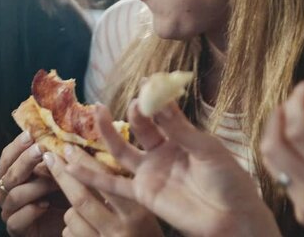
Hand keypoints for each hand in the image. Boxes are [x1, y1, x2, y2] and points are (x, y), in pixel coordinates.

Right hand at [0, 131, 66, 235]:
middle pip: (8, 174)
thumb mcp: (62, 174)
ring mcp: (9, 211)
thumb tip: (59, 137)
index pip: (7, 157)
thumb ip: (56, 158)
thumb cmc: (66, 196)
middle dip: (25, 161)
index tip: (31, 135)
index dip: (16, 146)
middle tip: (41, 151)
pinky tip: (46, 205)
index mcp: (12, 174)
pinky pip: (15, 220)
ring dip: (35, 186)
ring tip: (55, 182)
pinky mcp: (15, 230)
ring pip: (13, 195)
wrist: (74, 226)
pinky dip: (30, 211)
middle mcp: (6, 191)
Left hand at [44, 144, 161, 236]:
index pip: (105, 182)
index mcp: (136, 211)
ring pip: (71, 217)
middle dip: (62, 176)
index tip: (68, 148)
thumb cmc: (145, 232)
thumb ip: (120, 190)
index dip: (83, 164)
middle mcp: (120, 229)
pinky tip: (85, 229)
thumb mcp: (142, 210)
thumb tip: (88, 160)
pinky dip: (71, 228)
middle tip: (50, 157)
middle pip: (81, 198)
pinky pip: (69, 234)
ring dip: (70, 209)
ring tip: (82, 210)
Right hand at [67, 102, 280, 236]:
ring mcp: (149, 172)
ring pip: (121, 149)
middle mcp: (161, 152)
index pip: (160, 113)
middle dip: (132, 112)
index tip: (147, 84)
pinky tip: (69, 165)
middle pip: (139, 127)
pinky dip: (90, 175)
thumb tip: (159, 100)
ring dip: (106, 132)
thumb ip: (180, 128)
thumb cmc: (229, 182)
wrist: (234, 219)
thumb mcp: (207, 150)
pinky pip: (112, 184)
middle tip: (127, 101)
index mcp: (180, 137)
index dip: (153, 99)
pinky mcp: (142, 193)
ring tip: (96, 111)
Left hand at [261, 81, 303, 235]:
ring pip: (271, 162)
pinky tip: (303, 146)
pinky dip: (287, 156)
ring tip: (292, 118)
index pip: (299, 131)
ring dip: (276, 134)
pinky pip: (283, 178)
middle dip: (278, 116)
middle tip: (291, 101)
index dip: (298, 103)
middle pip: (273, 145)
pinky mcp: (303, 213)